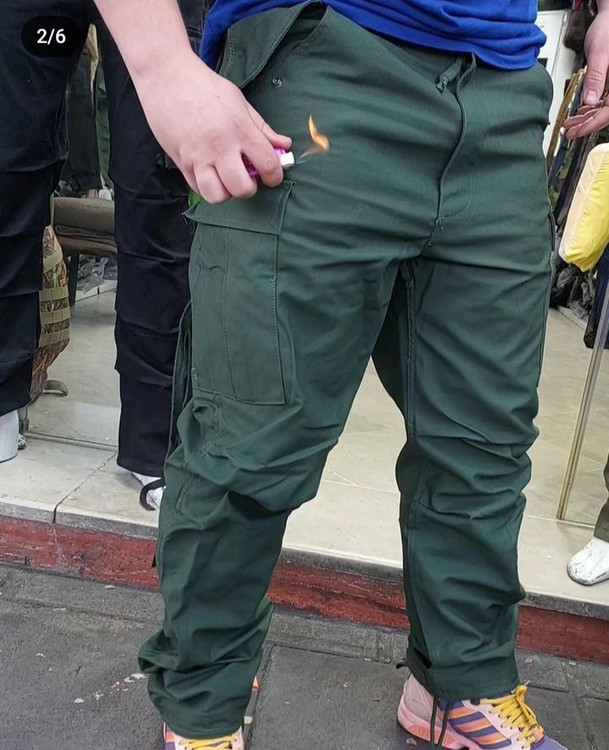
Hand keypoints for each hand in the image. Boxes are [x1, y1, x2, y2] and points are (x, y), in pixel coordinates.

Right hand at [135, 52, 291, 202]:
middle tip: (246, 177)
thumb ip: (263, 128)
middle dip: (249, 188)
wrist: (166, 76)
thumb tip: (284, 146)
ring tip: (226, 178)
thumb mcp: (240, 102)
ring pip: (217, 196)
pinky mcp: (181, 162)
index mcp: (239, 130)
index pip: (268, 165)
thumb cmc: (205, 86)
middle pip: (242, 189)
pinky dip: (207, 187)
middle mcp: (220, 147)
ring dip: (226, 192)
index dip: (275, 177)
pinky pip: (198, 189)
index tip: (272, 175)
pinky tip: (210, 173)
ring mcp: (198, 157)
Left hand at [564, 9, 608, 138]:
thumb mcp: (601, 54)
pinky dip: (589, 108)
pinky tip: (578, 114)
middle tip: (569, 133)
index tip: (577, 132)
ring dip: (586, 118)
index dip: (593, 124)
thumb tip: (589, 101)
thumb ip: (596, 78)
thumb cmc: (608, 29)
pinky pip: (602, 100)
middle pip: (606, 113)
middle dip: (587, 125)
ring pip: (603, 108)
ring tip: (569, 126)